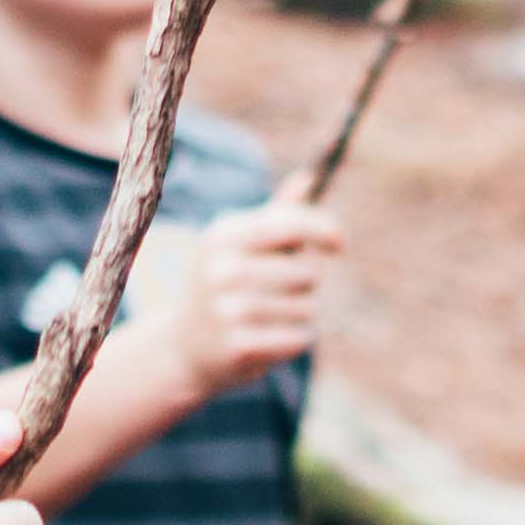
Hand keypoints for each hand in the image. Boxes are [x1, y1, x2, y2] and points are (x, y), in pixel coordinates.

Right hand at [180, 199, 343, 390]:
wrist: (185, 345)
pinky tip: (270, 339)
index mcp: (224, 236)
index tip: (340, 244)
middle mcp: (221, 269)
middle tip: (278, 291)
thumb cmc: (225, 283)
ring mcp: (227, 309)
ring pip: (307, 308)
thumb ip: (278, 215)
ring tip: (271, 316)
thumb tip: (307, 178)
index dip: (322, 229)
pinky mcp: (238, 346)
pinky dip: (294, 339)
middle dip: (306, 284)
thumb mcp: (241, 244)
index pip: (287, 225)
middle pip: (307, 273)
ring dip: (301, 314)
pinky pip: (297, 338)